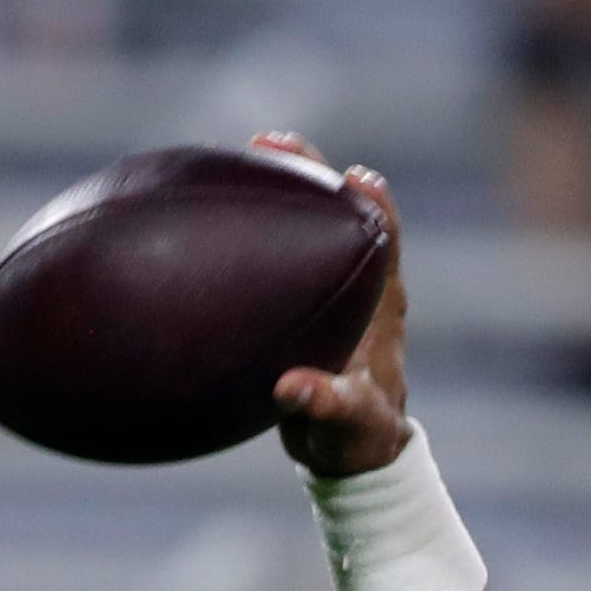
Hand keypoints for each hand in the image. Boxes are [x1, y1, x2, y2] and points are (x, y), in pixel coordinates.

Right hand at [255, 131, 412, 477]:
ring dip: (282, 185)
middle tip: (274, 141)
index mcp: (382, 307)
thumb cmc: (354, 436)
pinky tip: (204, 207)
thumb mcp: (343, 426)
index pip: (386, 242)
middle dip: (314, 172)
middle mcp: (360, 285)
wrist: (348, 449)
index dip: (375, 206)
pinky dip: (252, 222)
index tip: (353, 176)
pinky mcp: (301, 295)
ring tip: (245, 148)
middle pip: (344, 213)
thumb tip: (294, 388)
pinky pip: (276, 248)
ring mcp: (330, 286)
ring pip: (310, 221)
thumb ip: (326, 407)